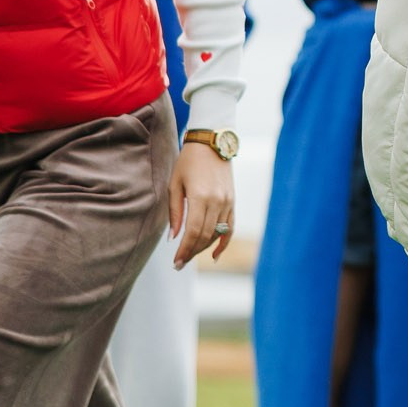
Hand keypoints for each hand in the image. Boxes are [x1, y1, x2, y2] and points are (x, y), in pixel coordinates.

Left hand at [168, 142, 236, 269]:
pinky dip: (224, 242)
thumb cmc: (188, 161)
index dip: (185, 249)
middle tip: (180, 263)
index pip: (194, 231)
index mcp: (200, 196)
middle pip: (206, 236)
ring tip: (190, 255)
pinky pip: (230, 226)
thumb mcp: (175, 184)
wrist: (212, 142)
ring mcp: (228, 201)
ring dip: (204, 248)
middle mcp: (217, 201)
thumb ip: (175, 212)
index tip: (176, 261)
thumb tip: (173, 238)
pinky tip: (215, 254)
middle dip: (192, 252)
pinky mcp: (233, 201)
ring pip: (217, 233)